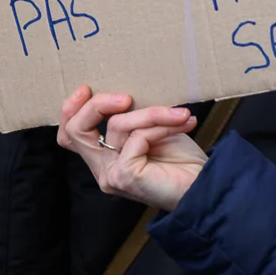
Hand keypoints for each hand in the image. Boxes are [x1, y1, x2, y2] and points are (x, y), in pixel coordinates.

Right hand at [57, 85, 205, 210]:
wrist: (204, 186)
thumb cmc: (182, 161)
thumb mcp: (152, 130)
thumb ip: (133, 119)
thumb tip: (126, 96)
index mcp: (105, 159)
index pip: (70, 137)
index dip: (70, 110)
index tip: (86, 88)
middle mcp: (103, 169)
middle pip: (76, 130)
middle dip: (97, 104)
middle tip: (126, 98)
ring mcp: (111, 174)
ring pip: (117, 125)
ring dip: (153, 114)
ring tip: (181, 116)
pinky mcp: (124, 175)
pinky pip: (137, 136)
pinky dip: (161, 127)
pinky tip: (183, 127)